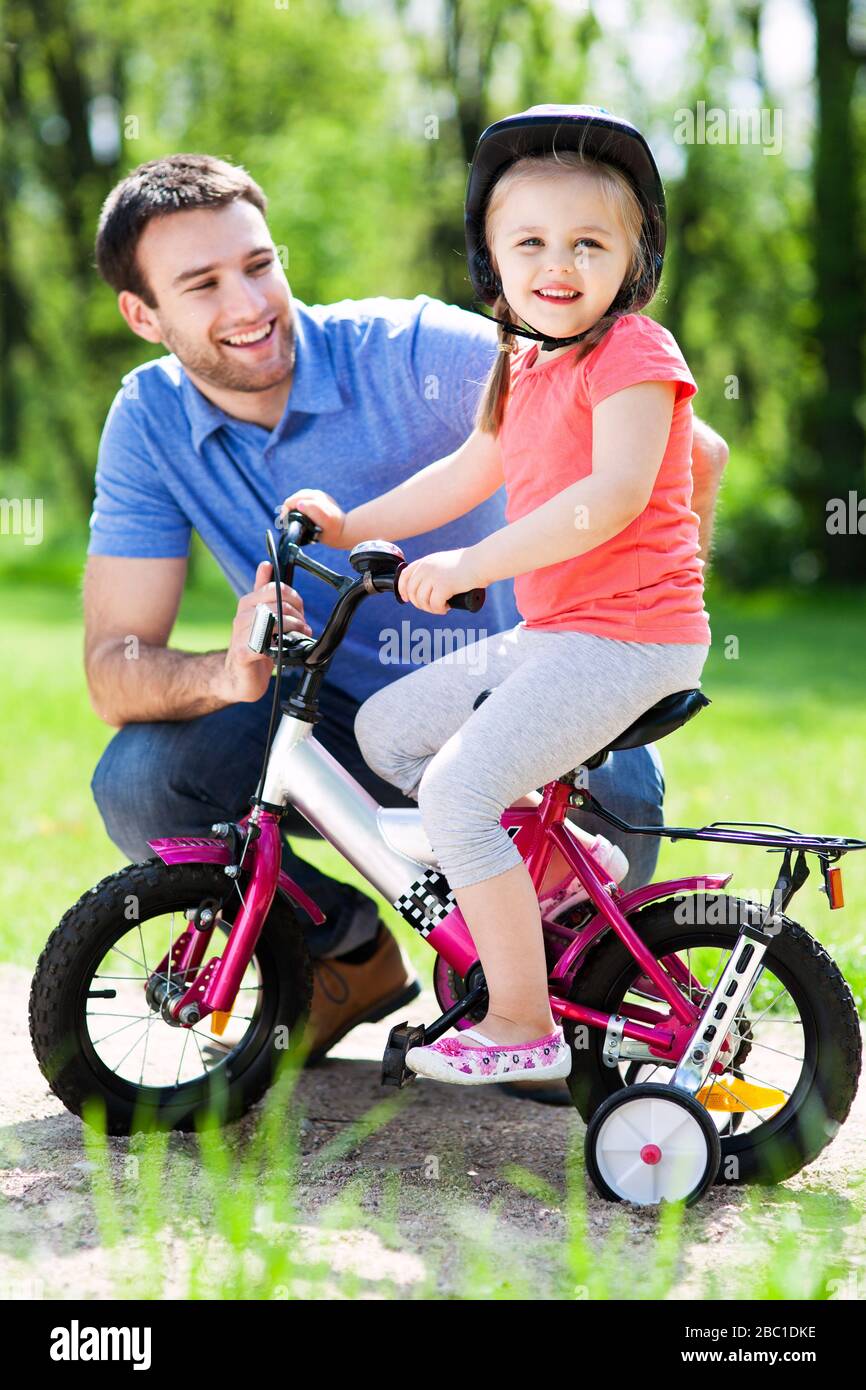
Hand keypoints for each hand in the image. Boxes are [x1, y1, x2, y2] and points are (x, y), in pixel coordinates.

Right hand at [222, 561, 311, 702]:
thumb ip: (262, 591)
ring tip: (300, 636)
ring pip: (274, 621)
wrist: (237, 676)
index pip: (274, 588)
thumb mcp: (259, 614)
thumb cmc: (253, 645)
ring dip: (293, 629)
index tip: (301, 612)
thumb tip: (265, 564)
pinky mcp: (243, 653)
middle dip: (296, 615)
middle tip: (304, 627)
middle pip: (277, 604)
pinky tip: (284, 650)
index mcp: (248, 603)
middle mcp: (242, 616)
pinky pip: (265, 643)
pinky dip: (280, 645)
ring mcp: (241, 634)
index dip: (293, 598)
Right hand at [279, 489, 345, 547]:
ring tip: (289, 517)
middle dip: (288, 508)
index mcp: (316, 498)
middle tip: (284, 520)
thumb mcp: (324, 521)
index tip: (284, 520)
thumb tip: (299, 504)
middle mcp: (317, 495)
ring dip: (293, 507)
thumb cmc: (334, 529)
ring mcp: (318, 497)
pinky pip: (304, 501)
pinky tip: (298, 514)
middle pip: (295, 498)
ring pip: (299, 499)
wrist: (345, 531)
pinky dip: (298, 507)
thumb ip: (312, 510)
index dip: (286, 510)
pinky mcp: (319, 501)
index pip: (294, 500)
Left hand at [397, 548, 481, 614]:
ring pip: (422, 600)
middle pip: (412, 592)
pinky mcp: (443, 586)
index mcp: (425, 561)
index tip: (407, 599)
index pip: (404, 576)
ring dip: (431, 608)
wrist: (482, 561)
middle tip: (432, 606)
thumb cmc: (469, 563)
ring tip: (442, 607)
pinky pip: (435, 605)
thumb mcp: (445, 562)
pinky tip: (447, 607)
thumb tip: (429, 586)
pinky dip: (439, 610)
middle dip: (420, 604)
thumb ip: (435, 570)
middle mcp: (426, 568)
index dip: (403, 590)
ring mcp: (434, 577)